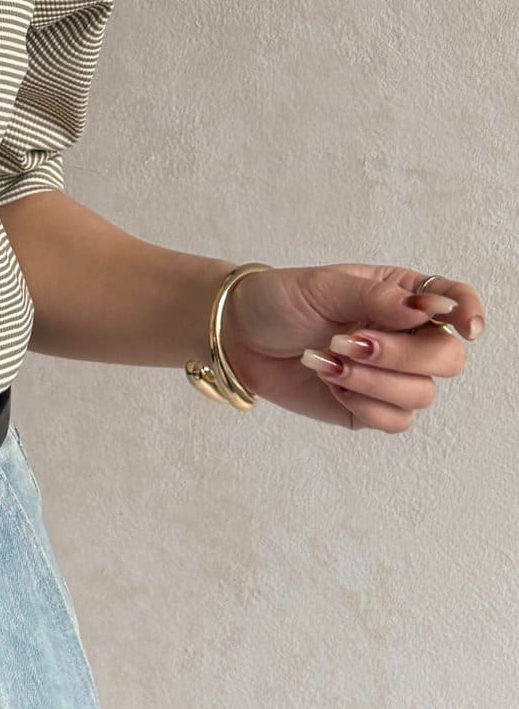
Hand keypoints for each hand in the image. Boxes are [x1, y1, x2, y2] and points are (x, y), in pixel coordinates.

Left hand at [216, 263, 484, 430]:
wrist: (238, 337)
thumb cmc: (281, 302)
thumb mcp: (327, 287)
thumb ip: (379, 298)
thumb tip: (430, 308)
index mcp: (402, 297)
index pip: (454, 302)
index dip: (468, 313)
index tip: (464, 325)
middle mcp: (405, 337)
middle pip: (447, 358)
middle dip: (401, 355)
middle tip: (348, 343)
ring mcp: (389, 376)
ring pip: (421, 394)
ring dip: (372, 381)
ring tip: (327, 361)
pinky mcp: (367, 408)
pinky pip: (393, 421)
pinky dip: (362, 404)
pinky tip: (330, 383)